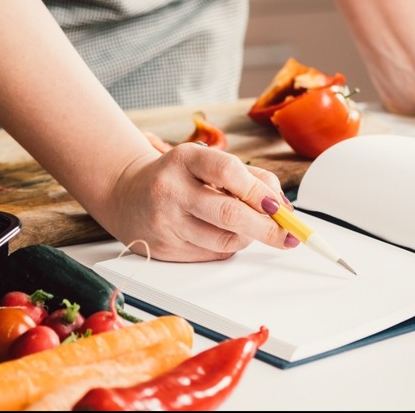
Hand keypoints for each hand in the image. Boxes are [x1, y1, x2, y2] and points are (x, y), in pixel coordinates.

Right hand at [103, 142, 294, 261]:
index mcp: (183, 159)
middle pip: (230, 214)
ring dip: (248, 238)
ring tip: (251, 228)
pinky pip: (212, 255)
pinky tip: (223, 235)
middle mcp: (170, 190)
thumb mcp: (207, 162)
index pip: (228, 172)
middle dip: (267, 227)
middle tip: (288, 233)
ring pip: (224, 240)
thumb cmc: (178, 177)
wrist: (126, 194)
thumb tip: (284, 206)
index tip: (279, 206)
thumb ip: (249, 177)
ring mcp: (165, 222)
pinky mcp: (165, 249)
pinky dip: (228, 247)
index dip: (259, 191)